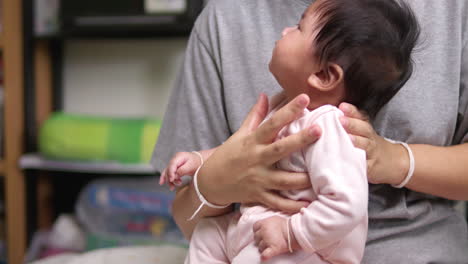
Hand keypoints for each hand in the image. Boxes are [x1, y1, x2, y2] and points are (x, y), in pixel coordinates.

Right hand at [160, 152, 201, 189]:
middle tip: (175, 184)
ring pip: (167, 173)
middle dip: (170, 178)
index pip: (172, 164)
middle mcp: (174, 159)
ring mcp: (173, 164)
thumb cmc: (196, 162)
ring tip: (173, 187)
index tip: (171, 180)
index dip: (170, 172)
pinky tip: (169, 185)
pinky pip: (169, 174)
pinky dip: (168, 180)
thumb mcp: (191, 165)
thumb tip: (175, 175)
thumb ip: (183, 170)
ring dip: (169, 181)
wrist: (199, 160)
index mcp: (179, 156)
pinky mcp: (174, 168)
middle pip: (168, 169)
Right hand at [198, 94, 320, 212]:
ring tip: (321, 174)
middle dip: (300, 140)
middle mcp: (256, 160)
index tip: (303, 98)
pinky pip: (278, 202)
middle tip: (318, 130)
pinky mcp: (259, 196)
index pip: (272, 123)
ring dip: (301, 179)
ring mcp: (258, 179)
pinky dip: (292, 206)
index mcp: (253, 142)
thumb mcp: (239, 134)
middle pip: (280, 149)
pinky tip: (307, 203)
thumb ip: (255, 115)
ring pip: (283, 180)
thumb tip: (265, 95)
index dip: (288, 110)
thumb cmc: (228, 155)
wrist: (210, 182)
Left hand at [253, 216, 290, 260]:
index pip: (255, 227)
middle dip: (261, 239)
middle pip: (256, 237)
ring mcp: (267, 240)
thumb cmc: (286, 224)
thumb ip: (267, 222)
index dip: (258, 231)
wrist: (294, 230)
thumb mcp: (274, 219)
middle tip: (268, 240)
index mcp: (264, 223)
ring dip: (264, 248)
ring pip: (260, 246)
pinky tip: (264, 257)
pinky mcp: (273, 248)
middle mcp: (263, 231)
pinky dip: (265, 256)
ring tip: (271, 246)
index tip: (261, 233)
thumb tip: (265, 225)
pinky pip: (265, 254)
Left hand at [338, 103, 407, 184]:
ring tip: (348, 138)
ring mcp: (372, 153)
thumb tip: (335, 111)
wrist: (395, 162)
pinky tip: (349, 161)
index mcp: (367, 129)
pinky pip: (365, 165)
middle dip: (352, 124)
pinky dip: (358, 163)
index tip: (342, 106)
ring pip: (366, 146)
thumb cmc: (372, 145)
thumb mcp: (365, 132)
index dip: (352, 111)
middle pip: (364, 129)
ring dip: (357, 141)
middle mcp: (370, 139)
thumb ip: (353, 121)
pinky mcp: (371, 167)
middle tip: (341, 119)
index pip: (361, 117)